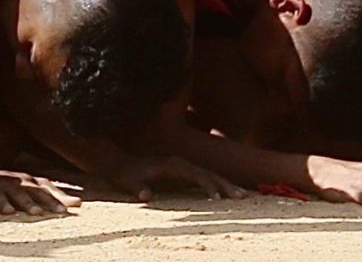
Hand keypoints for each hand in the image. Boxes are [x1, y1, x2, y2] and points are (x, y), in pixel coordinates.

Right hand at [0, 165, 79, 215]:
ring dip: (3, 202)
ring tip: (9, 211)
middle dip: (29, 201)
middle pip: (21, 192)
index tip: (67, 209)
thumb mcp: (30, 185)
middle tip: (38, 212)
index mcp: (24, 182)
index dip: (54, 198)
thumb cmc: (9, 181)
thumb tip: (79, 203)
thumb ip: (53, 194)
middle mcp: (9, 183)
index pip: (42, 190)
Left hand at [108, 153, 244, 200]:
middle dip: (225, 184)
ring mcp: (182, 167)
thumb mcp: (127, 181)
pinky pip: (204, 179)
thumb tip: (145, 196)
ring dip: (225, 185)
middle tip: (242, 197)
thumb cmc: (124, 173)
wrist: (119, 162)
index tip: (217, 199)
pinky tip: (227, 195)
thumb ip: (137, 188)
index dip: (207, 185)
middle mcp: (180, 163)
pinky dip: (217, 186)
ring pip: (209, 174)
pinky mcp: (181, 173)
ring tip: (243, 196)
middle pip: (208, 172)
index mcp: (171, 164)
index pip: (195, 173)